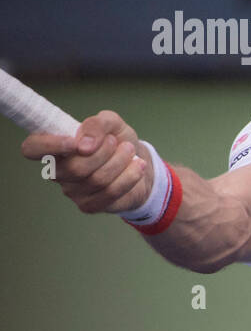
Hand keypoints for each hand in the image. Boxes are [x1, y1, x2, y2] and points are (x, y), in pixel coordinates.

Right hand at [20, 109, 152, 213]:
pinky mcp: (89, 206)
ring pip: (97, 180)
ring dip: (120, 161)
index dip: (49, 145)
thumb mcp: (111, 124)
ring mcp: (72, 191)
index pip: (32, 148)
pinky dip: (129, 177)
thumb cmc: (117, 141)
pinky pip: (110, 193)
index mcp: (54, 148)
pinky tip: (137, 166)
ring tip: (129, 151)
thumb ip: (97, 124)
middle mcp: (58, 171)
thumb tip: (86, 143)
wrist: (138, 163)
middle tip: (117, 142)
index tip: (75, 142)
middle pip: (75, 167)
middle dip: (104, 152)